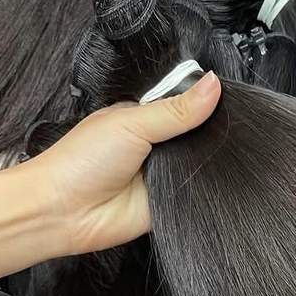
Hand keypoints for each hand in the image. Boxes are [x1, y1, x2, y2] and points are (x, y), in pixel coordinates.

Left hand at [25, 72, 221, 255]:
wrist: (65, 211)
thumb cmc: (82, 161)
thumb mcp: (133, 123)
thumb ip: (176, 109)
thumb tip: (213, 84)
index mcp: (144, 119)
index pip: (185, 105)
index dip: (206, 102)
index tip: (230, 97)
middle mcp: (155, 147)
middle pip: (197, 136)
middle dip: (211, 135)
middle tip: (230, 129)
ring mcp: (163, 176)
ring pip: (200, 166)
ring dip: (208, 163)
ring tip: (221, 156)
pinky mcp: (170, 204)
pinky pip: (196, 195)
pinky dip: (203, 191)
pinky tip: (212, 183)